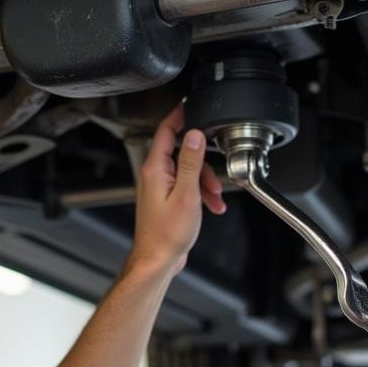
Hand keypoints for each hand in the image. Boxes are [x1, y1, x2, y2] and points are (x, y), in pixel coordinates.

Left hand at [127, 103, 225, 277]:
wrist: (158, 259)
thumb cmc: (167, 234)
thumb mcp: (186, 194)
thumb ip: (191, 162)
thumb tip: (194, 135)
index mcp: (155, 169)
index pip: (165, 131)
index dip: (179, 116)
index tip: (190, 107)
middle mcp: (154, 175)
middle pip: (181, 151)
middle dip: (202, 162)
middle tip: (213, 175)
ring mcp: (159, 186)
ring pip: (187, 170)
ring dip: (204, 181)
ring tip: (213, 198)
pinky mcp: (165, 197)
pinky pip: (186, 185)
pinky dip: (200, 192)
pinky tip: (210, 206)